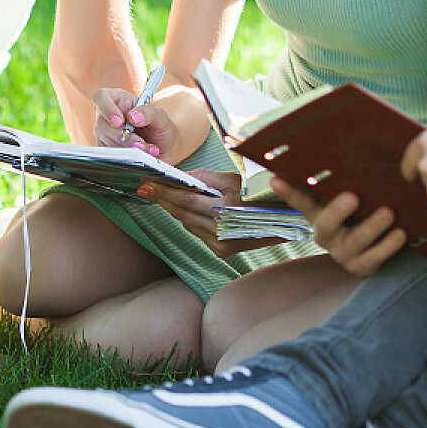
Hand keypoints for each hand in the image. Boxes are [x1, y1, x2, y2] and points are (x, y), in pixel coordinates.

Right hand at [91, 89, 177, 158]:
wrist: (164, 150)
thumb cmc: (160, 128)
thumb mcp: (161, 117)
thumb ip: (149, 112)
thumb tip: (133, 116)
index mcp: (119, 100)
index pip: (100, 97)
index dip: (106, 108)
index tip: (120, 121)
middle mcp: (108, 116)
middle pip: (102, 123)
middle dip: (121, 136)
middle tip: (140, 143)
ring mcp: (105, 134)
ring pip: (105, 141)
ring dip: (127, 148)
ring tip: (148, 150)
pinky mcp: (106, 150)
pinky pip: (107, 155)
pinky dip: (124, 157)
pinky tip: (140, 157)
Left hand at [141, 168, 272, 257]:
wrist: (281, 222)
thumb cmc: (257, 194)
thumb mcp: (234, 179)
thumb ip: (205, 177)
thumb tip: (181, 176)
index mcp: (226, 209)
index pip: (186, 200)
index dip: (164, 192)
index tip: (147, 184)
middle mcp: (221, 230)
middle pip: (182, 214)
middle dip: (162, 200)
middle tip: (146, 189)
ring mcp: (220, 244)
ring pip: (187, 225)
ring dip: (173, 210)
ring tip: (160, 196)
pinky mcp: (220, 251)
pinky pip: (196, 233)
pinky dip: (188, 221)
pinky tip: (184, 210)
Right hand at [268, 176, 405, 276]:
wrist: (383, 243)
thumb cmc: (366, 207)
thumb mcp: (354, 191)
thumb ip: (345, 177)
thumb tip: (345, 138)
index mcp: (319, 212)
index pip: (301, 200)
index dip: (288, 191)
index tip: (275, 179)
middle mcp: (326, 234)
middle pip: (326, 224)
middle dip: (337, 211)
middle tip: (352, 196)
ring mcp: (342, 252)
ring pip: (354, 242)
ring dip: (371, 227)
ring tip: (388, 212)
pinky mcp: (361, 267)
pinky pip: (373, 259)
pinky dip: (388, 247)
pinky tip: (401, 233)